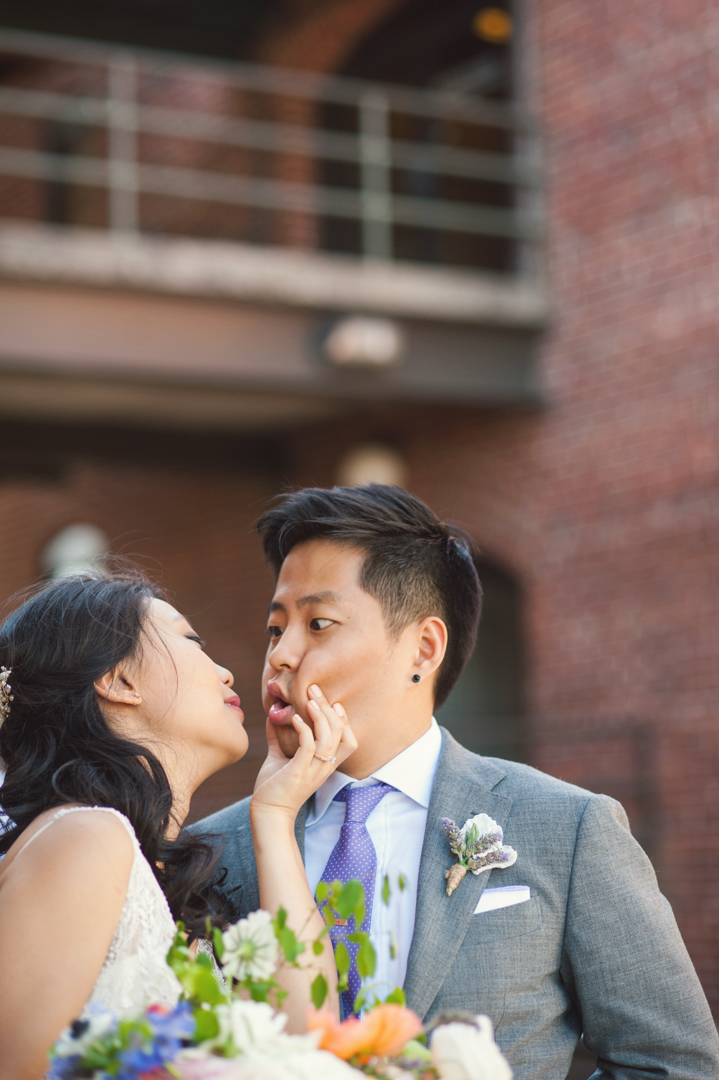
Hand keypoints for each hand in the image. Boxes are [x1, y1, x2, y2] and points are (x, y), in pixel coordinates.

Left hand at [251, 685, 356, 823]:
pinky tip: (295, 719)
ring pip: (329, 738)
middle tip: (315, 689)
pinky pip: (309, 747)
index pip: (349, 740)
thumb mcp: (279, 758)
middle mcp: (324, 767)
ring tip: (309, 700)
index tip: (333, 702)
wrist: (267, 813)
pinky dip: (304, 730)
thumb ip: (278, 738)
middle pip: (340, 732)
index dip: (344, 720)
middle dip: (329, 708)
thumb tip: (272, 717)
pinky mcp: (299, 772)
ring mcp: (313, 770)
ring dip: (320, 716)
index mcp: (325, 764)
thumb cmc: (274, 787)